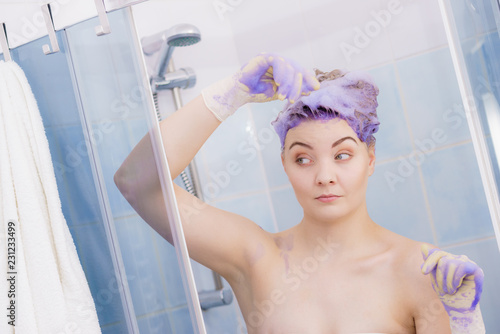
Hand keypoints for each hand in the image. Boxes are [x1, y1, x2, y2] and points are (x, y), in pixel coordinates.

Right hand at [202, 52, 319, 120]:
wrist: (240, 94)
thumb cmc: (258, 93)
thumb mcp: (280, 93)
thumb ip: (294, 90)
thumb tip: (311, 89)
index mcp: (284, 69)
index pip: (300, 70)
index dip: (309, 78)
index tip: (316, 88)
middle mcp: (279, 61)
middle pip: (297, 69)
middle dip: (297, 85)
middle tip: (291, 99)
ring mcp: (271, 57)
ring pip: (289, 66)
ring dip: (288, 83)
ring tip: (282, 96)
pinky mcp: (264, 56)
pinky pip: (278, 61)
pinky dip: (281, 73)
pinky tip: (278, 84)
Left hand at [420, 243, 483, 314]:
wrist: (459, 310)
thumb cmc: (447, 294)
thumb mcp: (435, 277)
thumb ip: (430, 262)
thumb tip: (423, 246)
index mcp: (447, 259)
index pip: (436, 253)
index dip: (429, 261)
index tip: (423, 272)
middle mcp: (457, 258)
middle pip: (442, 259)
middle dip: (439, 276)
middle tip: (443, 289)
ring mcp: (467, 263)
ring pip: (450, 263)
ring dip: (447, 281)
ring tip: (450, 290)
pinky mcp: (475, 269)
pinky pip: (461, 267)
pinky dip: (455, 279)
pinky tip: (456, 287)